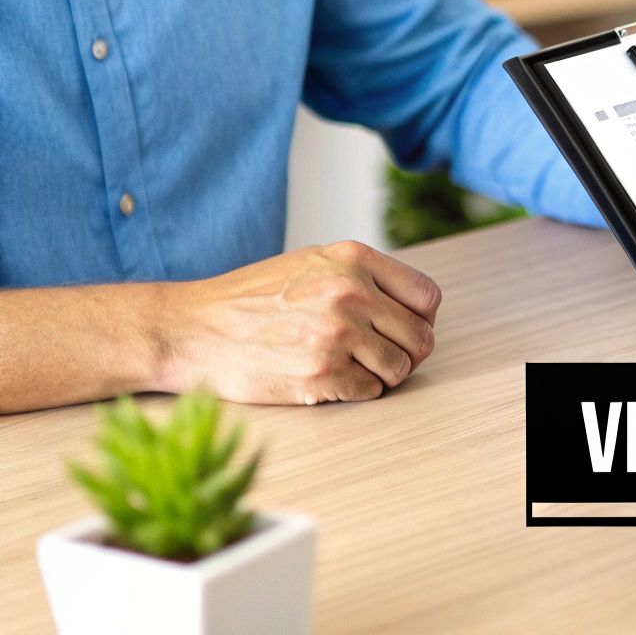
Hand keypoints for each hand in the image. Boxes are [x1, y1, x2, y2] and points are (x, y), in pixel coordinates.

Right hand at [159, 241, 439, 404]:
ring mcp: (336, 336)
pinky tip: (331, 379)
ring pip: (400, 368)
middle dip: (407, 351)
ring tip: (354, 367)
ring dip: (384, 374)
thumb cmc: (254, 298)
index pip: (428, 297)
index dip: (422, 318)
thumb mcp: (312, 262)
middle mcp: (350, 293)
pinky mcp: (320, 376)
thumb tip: (419, 307)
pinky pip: (370, 391)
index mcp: (353, 260)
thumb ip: (365, 275)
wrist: (194, 330)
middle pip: (421, 337)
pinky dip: (357, 390)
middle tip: (383, 356)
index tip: (405, 328)